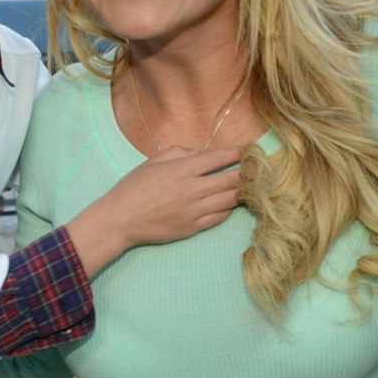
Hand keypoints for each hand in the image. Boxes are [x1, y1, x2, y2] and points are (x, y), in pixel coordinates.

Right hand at [65, 145, 243, 274]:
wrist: (120, 219)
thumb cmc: (134, 187)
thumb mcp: (154, 161)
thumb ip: (181, 152)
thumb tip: (203, 153)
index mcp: (182, 169)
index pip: (219, 158)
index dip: (238, 153)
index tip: (249, 149)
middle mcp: (192, 189)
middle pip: (232, 180)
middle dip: (248, 173)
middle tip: (257, 169)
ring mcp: (194, 210)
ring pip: (230, 200)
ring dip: (242, 192)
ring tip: (250, 186)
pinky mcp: (193, 227)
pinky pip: (220, 217)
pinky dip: (228, 209)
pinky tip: (230, 203)